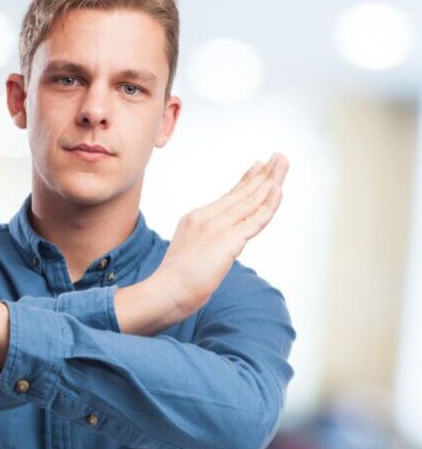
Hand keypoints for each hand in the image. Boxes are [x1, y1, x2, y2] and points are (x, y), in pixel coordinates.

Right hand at [151, 153, 288, 318]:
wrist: (165, 291)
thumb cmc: (173, 283)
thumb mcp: (188, 256)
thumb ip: (204, 247)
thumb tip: (215, 254)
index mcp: (195, 219)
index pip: (228, 197)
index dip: (246, 181)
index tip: (258, 166)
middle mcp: (207, 218)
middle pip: (242, 192)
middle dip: (263, 174)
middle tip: (278, 157)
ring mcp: (218, 227)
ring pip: (251, 200)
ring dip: (271, 180)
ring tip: (282, 162)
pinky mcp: (229, 240)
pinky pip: (256, 219)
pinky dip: (270, 204)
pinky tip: (278, 189)